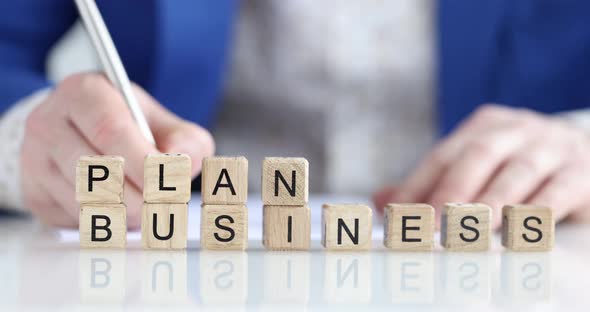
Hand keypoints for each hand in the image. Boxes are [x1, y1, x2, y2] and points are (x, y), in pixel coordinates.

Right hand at [21, 73, 214, 227]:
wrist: (79, 133)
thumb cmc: (125, 126)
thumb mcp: (159, 120)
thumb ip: (184, 138)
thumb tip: (184, 162)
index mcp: (84, 93)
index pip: (111, 131)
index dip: (144, 163)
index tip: (170, 182)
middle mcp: (49, 122)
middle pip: (97, 171)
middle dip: (141, 197)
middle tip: (165, 205)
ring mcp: (34, 159)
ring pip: (85, 201)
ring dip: (126, 215)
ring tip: (148, 208)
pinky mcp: (35, 193)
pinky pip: (74, 219)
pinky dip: (105, 222)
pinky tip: (120, 209)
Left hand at [374, 104, 589, 227]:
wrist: (585, 156)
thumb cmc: (520, 166)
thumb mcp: (479, 167)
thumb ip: (434, 184)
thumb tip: (382, 200)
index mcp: (485, 126)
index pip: (443, 155)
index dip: (418, 185)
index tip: (398, 215)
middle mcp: (517, 129)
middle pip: (478, 155)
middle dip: (451, 192)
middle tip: (431, 224)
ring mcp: (552, 147)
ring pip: (517, 172)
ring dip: (492, 202)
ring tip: (471, 229)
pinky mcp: (581, 171)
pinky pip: (558, 190)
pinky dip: (535, 211)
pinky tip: (517, 231)